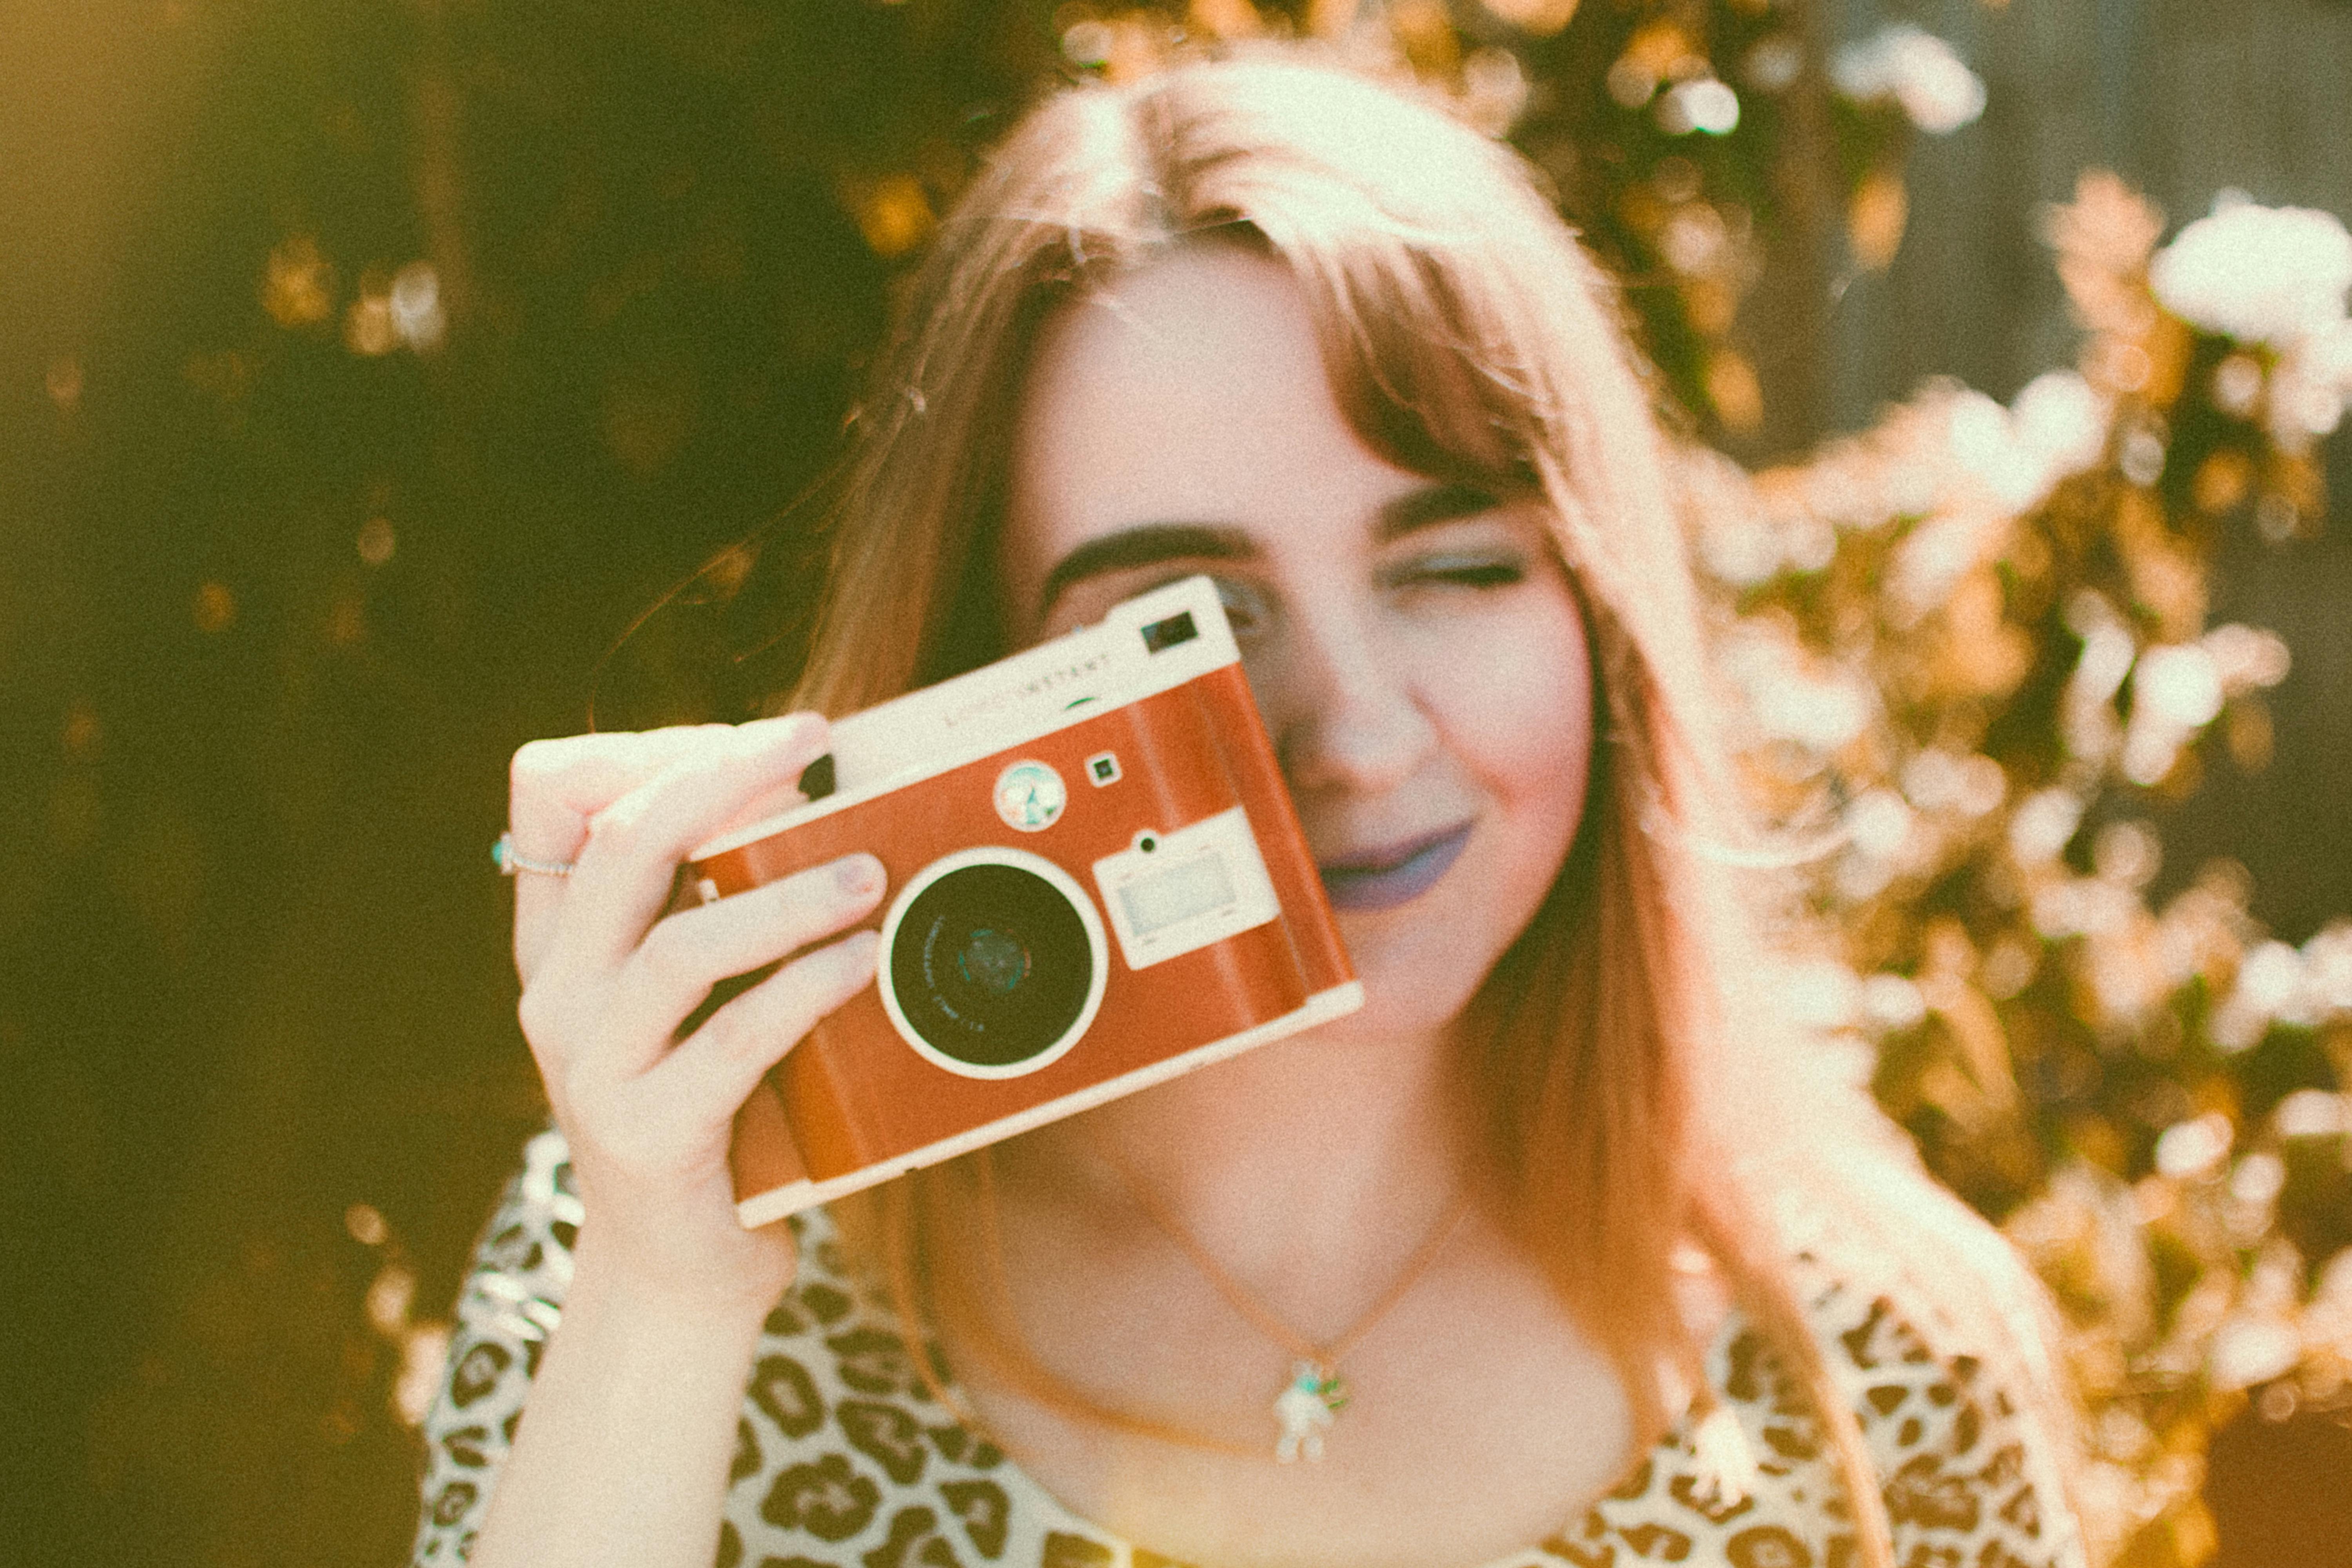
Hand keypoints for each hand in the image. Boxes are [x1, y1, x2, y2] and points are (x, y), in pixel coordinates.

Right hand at [505, 713, 882, 1318]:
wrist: (675, 1277)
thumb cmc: (710, 1115)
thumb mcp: (692, 999)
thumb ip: (714, 909)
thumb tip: (823, 806)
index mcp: (559, 943)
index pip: (552, 795)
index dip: (648, 746)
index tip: (750, 738)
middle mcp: (558, 992)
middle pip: (619, 841)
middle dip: (722, 774)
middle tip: (814, 743)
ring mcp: (593, 1067)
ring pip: (679, 945)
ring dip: (785, 896)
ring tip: (868, 873)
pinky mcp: (648, 1136)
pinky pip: (730, 1041)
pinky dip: (805, 989)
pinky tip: (863, 962)